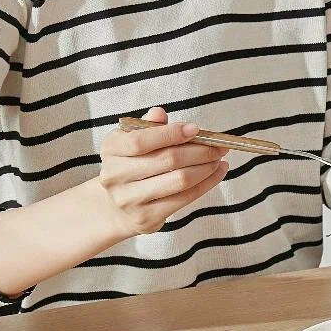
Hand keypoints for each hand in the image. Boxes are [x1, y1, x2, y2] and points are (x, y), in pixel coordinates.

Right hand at [97, 107, 228, 237]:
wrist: (119, 206)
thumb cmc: (134, 165)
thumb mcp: (134, 141)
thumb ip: (148, 127)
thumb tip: (159, 113)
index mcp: (111, 149)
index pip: (141, 140)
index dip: (171, 133)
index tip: (196, 129)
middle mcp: (115, 175)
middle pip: (168, 160)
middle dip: (200, 151)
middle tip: (219, 146)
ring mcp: (129, 199)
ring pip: (180, 180)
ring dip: (207, 168)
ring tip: (219, 159)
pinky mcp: (146, 217)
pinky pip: (186, 198)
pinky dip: (207, 183)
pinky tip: (217, 173)